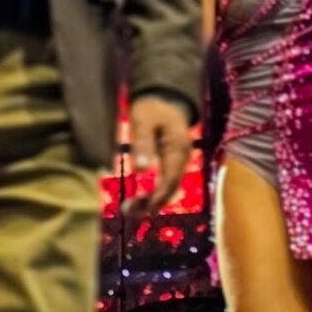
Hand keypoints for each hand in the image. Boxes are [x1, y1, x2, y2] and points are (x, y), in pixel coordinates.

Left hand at [128, 95, 193, 214]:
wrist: (164, 98)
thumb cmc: (152, 108)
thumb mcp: (143, 120)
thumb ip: (143, 143)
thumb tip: (141, 171)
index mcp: (177, 147)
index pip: (171, 178)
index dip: (159, 196)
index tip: (144, 210)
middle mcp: (182, 156)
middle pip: (172, 186)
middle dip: (153, 202)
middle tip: (129, 212)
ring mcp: (180, 159)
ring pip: (170, 186)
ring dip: (153, 200)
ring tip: (130, 209)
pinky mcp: (174, 161)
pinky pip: (168, 181)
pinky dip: (155, 192)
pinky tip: (142, 199)